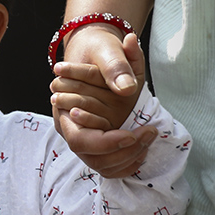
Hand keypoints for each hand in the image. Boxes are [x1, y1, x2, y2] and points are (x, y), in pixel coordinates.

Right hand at [53, 30, 156, 177]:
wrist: (96, 51)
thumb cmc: (98, 49)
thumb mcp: (106, 49)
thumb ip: (115, 65)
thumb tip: (126, 88)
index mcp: (65, 109)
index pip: (79, 140)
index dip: (106, 142)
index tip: (132, 133)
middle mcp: (71, 128)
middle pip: (91, 157)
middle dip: (124, 151)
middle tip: (149, 132)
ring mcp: (85, 136)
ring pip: (102, 165)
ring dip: (129, 157)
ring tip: (149, 136)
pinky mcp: (99, 141)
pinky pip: (110, 166)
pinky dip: (128, 163)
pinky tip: (144, 149)